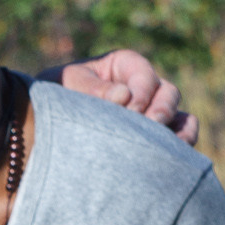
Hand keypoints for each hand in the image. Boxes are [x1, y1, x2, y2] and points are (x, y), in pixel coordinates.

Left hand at [58, 47, 197, 144]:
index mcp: (122, 66)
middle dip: (161, 110)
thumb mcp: (65, 85)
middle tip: (149, 126)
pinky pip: (181, 137)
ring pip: (180, 116)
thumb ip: (90, 88)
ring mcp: (152, 114)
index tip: (129, 110)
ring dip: (177, 130)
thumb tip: (123, 96)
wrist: (43, 129)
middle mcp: (142, 88)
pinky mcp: (155, 139)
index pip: (143, 73)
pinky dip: (182, 144)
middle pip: (168, 93)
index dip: (141, 90)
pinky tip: (172, 157)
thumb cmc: (54, 97)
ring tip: (164, 146)